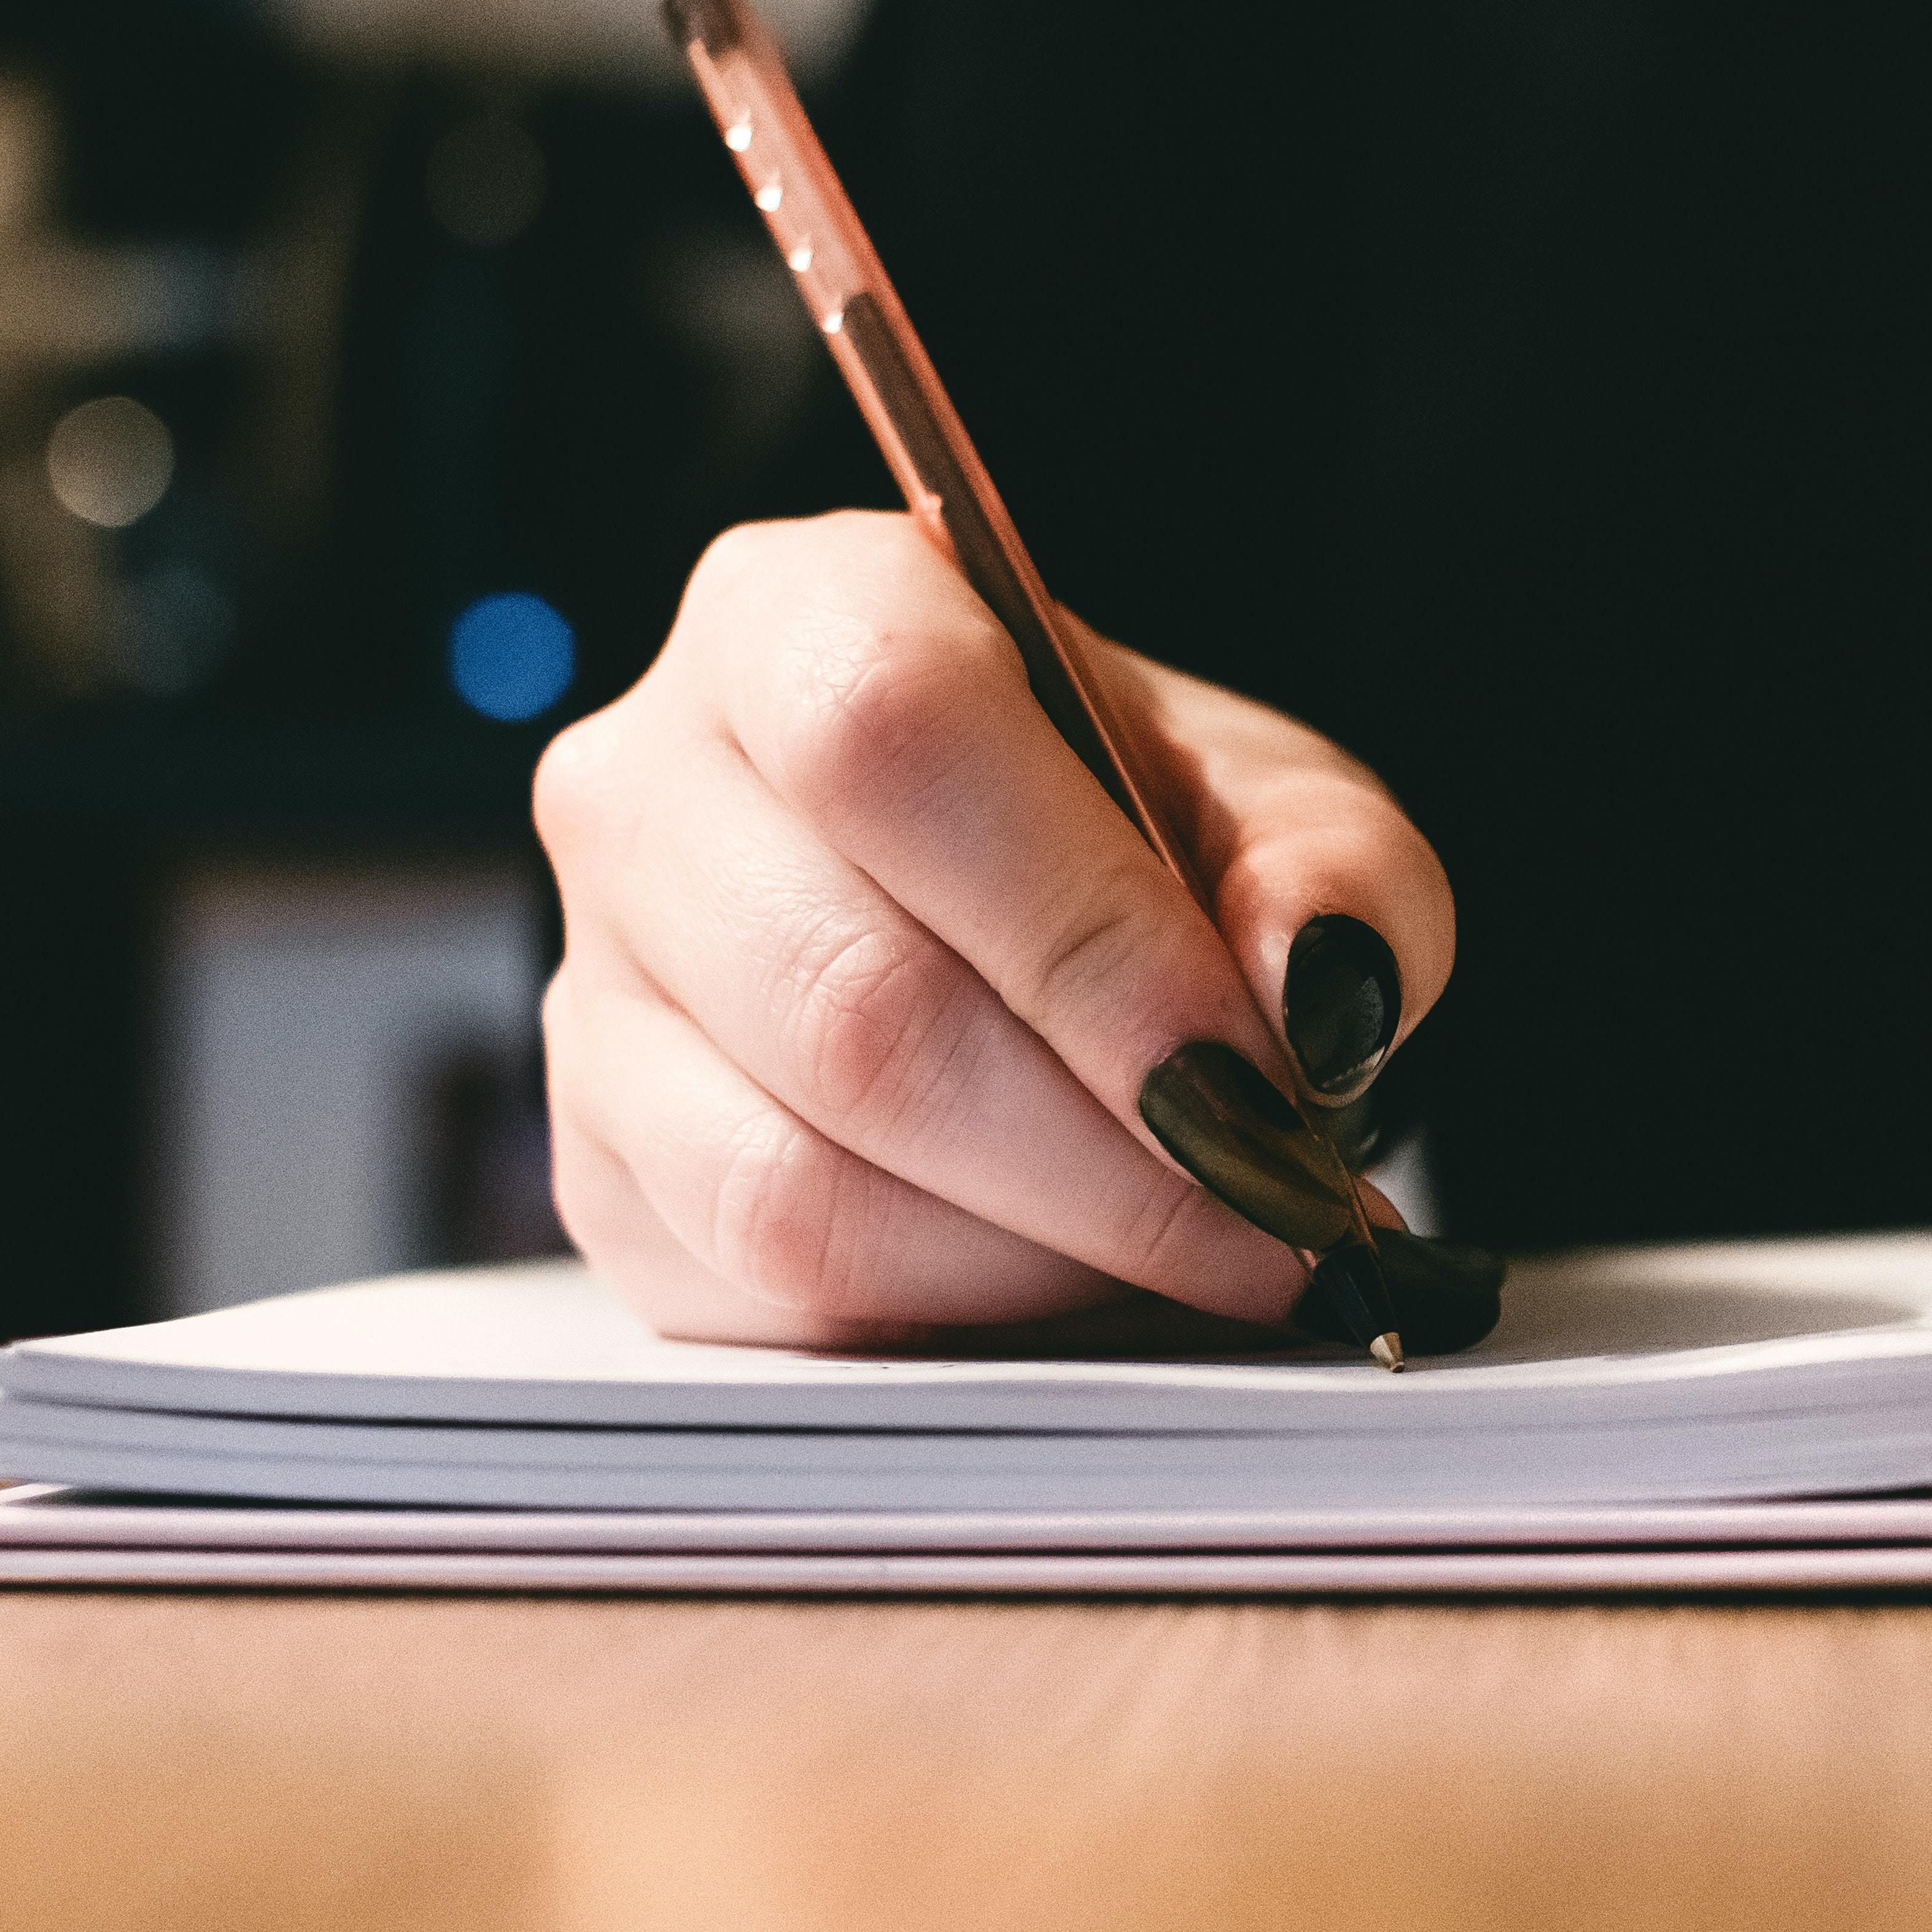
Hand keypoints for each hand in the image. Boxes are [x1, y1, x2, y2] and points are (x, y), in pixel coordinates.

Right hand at [534, 511, 1453, 1345]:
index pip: (892, 743)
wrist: (1039, 922)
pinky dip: (956, 1314)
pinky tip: (1076, 1279)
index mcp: (799, 617)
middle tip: (1280, 1218)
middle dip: (1110, 1157)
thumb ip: (1337, 878)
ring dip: (1041, 1255)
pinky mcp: (600, 1170)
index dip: (1086, 939)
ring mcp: (594, 989)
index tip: (1259, 1082)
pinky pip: (767, 1290)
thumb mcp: (1289, 816)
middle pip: (854, 1004)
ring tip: (1198, 1252)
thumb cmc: (1149, 840)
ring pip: (794, 1181)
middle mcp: (645, 787)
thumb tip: (1313, 987)